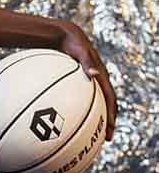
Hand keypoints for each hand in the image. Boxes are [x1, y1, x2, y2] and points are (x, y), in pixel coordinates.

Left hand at [55, 20, 117, 140]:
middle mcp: (94, 81)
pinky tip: (61, 119)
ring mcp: (84, 82)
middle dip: (105, 122)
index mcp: (100, 76)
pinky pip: (75, 99)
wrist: (63, 33)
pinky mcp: (74, 82)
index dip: (111, 115)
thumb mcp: (80, 49)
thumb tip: (93, 75)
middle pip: (103, 106)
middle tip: (104, 139)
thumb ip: (87, 62)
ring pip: (90, 104)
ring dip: (90, 119)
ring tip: (86, 134)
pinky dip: (72, 109)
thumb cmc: (71, 41)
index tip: (110, 130)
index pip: (109, 99)